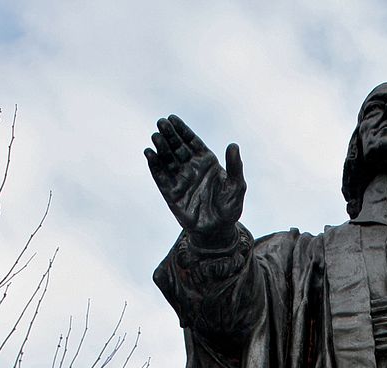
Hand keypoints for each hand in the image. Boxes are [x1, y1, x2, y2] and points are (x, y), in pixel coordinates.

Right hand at [145, 115, 245, 250]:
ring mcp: (180, 179)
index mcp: (206, 161)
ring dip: (161, 147)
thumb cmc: (229, 207)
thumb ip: (235, 166)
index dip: (182, 130)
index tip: (172, 118)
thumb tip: (234, 145)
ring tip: (155, 136)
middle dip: (169, 135)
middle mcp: (191, 167)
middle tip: (161, 122)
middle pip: (177, 147)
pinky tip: (149, 154)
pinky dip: (154, 165)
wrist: (218, 231)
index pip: (191, 141)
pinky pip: (160, 177)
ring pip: (168, 159)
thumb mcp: (237, 186)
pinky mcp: (171, 193)